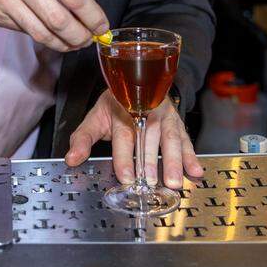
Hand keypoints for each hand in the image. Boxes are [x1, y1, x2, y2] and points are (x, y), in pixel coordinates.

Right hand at [0, 0, 108, 52]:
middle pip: (59, 20)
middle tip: (89, 39)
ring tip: (74, 42)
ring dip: (64, 43)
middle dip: (80, 36)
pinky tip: (52, 36)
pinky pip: (25, 32)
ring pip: (42, 33)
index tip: (101, 26)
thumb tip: (88, 8)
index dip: (93, 16)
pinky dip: (43, 37)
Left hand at [64, 90, 203, 188]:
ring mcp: (163, 116)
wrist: (137, 84)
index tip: (126, 177)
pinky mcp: (177, 122)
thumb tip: (71, 159)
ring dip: (173, 161)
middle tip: (152, 182)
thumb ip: (82, 139)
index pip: (123, 136)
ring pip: (170, 138)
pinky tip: (195, 171)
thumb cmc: (115, 107)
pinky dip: (191, 156)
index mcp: (122, 109)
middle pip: (149, 138)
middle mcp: (145, 111)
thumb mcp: (95, 118)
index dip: (124, 157)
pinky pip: (185, 139)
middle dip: (151, 162)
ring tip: (174, 182)